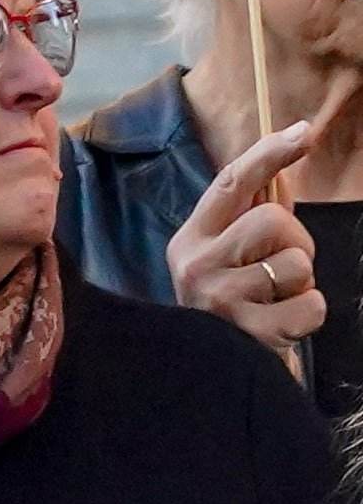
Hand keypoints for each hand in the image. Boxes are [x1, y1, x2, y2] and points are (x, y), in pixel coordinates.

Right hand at [168, 123, 326, 352]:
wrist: (204, 371)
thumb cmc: (231, 301)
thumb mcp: (230, 253)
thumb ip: (254, 211)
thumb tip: (288, 157)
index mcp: (192, 239)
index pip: (230, 183)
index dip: (268, 154)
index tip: (304, 132)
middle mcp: (195, 266)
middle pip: (271, 221)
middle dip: (295, 241)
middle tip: (279, 268)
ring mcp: (217, 302)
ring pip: (295, 264)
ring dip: (301, 283)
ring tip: (276, 300)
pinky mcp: (244, 336)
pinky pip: (310, 305)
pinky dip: (309, 314)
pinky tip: (284, 324)